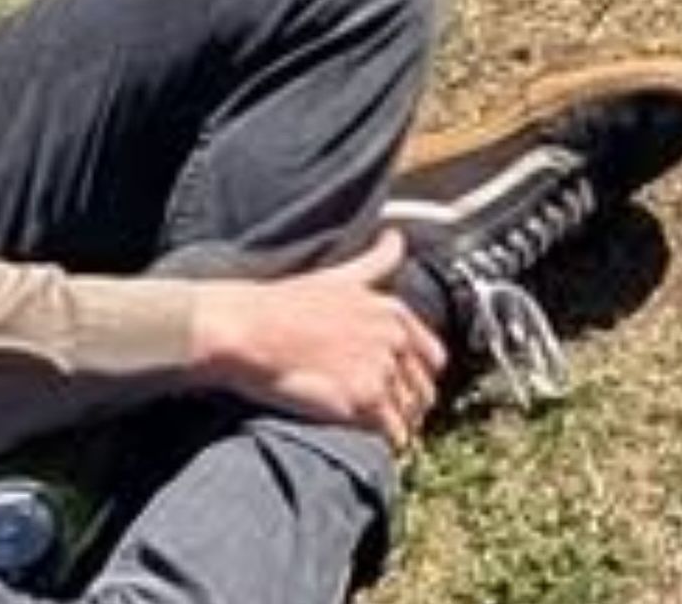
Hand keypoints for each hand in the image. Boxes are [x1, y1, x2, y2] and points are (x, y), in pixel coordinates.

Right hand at [185, 231, 444, 449]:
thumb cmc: (283, 304)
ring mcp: (381, 369)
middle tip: (389, 417)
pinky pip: (392, 432)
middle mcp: (394, 338)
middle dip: (410, 405)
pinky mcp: (363, 400)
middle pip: (423, 388)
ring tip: (381, 435)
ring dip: (399, 426)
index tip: (403, 388)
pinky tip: (374, 444)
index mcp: (392, 311)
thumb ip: (375, 260)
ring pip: (410, 413)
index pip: (432, 356)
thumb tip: (396, 236)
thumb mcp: (339, 275)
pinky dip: (387, 442)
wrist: (249, 331)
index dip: (418, 376)